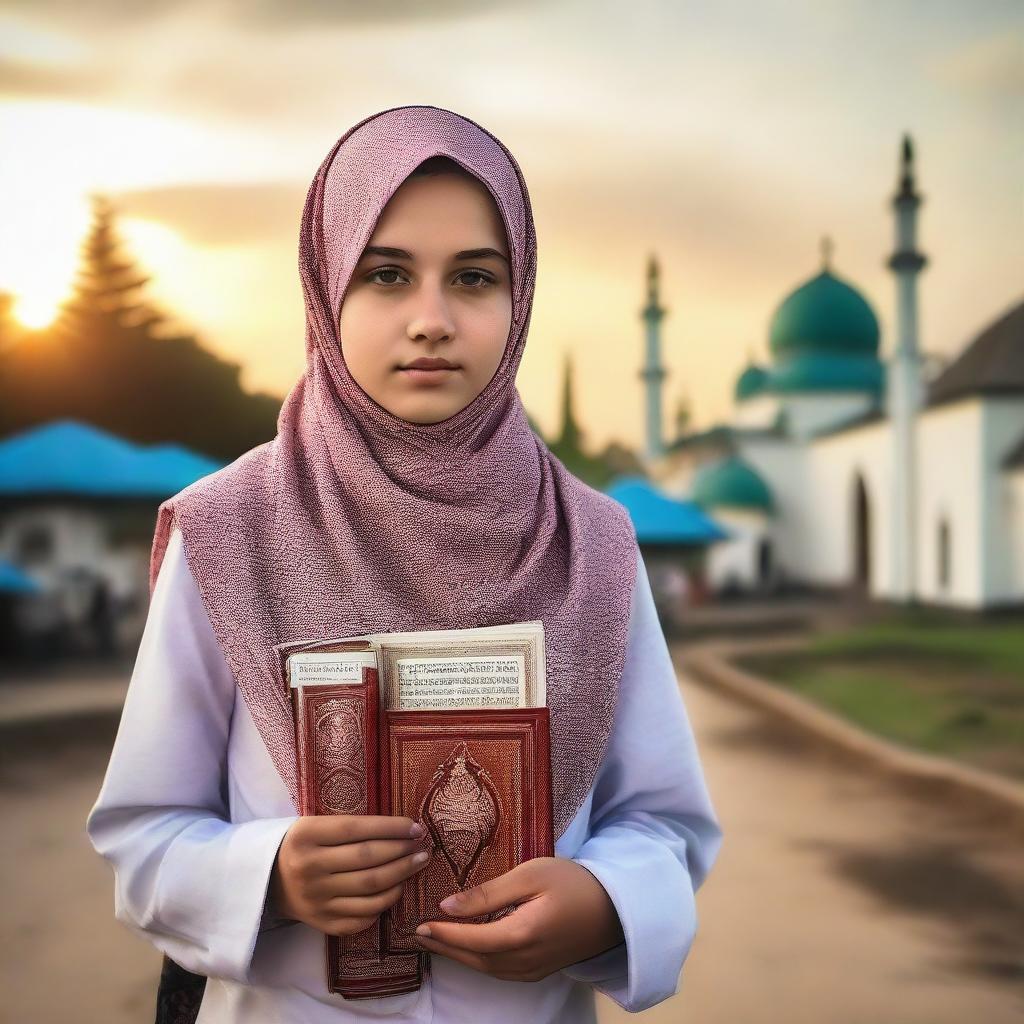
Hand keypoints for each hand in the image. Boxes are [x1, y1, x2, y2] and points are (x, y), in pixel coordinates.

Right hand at [270, 815, 430, 936]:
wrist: (269, 883)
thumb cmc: (303, 846)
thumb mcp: (315, 825)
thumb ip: (350, 827)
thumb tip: (402, 829)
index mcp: (306, 836)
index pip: (357, 829)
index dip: (391, 827)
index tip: (415, 827)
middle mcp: (309, 868)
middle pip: (367, 859)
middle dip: (402, 851)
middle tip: (422, 846)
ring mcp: (316, 899)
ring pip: (370, 889)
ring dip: (401, 875)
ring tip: (418, 863)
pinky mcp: (323, 923)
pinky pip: (363, 916)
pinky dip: (386, 902)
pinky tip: (397, 888)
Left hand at [412, 857, 623, 981]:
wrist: (616, 908)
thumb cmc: (574, 882)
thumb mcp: (531, 874)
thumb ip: (490, 892)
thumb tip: (449, 906)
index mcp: (522, 934)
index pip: (472, 939)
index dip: (444, 935)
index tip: (419, 926)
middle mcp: (525, 960)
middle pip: (475, 959)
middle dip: (445, 948)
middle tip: (418, 936)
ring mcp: (534, 969)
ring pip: (486, 969)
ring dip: (459, 956)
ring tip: (436, 942)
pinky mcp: (540, 970)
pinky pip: (500, 971)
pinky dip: (479, 961)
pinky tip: (469, 949)